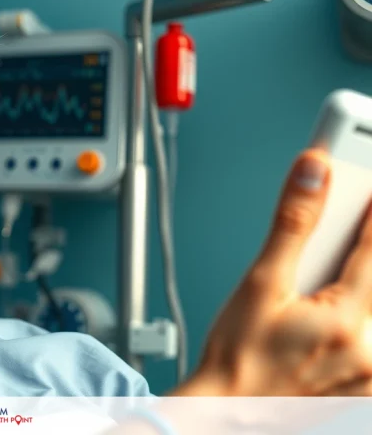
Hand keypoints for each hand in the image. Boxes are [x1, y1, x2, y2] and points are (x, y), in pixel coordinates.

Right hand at [176, 149, 371, 395]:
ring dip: (357, 285)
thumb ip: (293, 224)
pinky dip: (359, 314)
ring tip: (317, 289)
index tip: (371, 191)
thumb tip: (313, 173)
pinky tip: (328, 314)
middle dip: (360, 253)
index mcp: (347, 322)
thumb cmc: (236, 359)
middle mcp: (371, 351)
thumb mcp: (259, 283)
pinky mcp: (367, 388)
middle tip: (325, 258)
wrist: (226, 413)